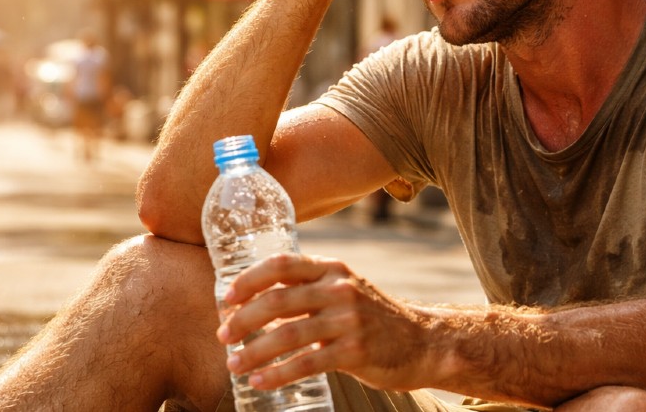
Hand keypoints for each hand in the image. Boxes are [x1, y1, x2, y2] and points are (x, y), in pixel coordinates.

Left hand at [217, 253, 434, 392]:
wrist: (422, 342)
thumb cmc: (372, 318)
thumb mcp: (344, 290)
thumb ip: (309, 288)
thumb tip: (255, 299)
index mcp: (331, 269)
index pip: (281, 264)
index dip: (248, 279)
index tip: (226, 297)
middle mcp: (339, 288)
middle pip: (278, 299)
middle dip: (243, 319)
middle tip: (223, 335)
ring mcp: (349, 320)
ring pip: (288, 334)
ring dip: (254, 351)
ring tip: (234, 364)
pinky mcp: (355, 351)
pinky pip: (307, 363)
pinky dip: (278, 374)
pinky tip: (260, 381)